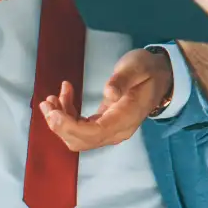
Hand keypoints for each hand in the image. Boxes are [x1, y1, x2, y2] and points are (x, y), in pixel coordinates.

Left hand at [40, 47, 173, 150]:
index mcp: (126, 118)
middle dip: (59, 125)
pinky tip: (64, 96)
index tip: (53, 113)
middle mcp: (118, 130)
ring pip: (78, 137)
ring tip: (51, 98)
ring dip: (60, 121)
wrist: (160, 76)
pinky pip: (81, 128)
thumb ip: (123, 80)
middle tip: (47, 103)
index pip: (94, 133)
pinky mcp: (104, 125)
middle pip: (82, 140)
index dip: (70, 127)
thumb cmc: (148, 69)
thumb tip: (109, 93)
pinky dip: (67, 116)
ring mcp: (111, 130)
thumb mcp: (137, 67)